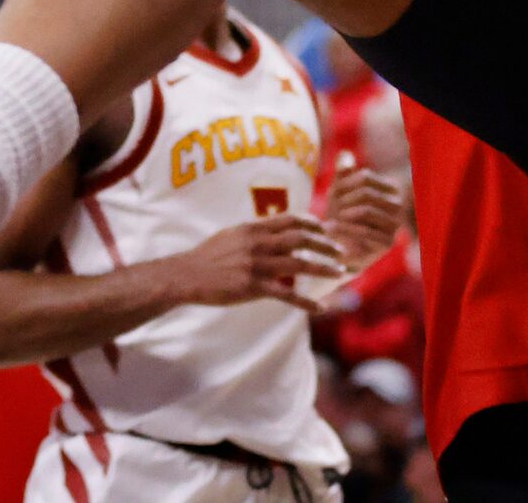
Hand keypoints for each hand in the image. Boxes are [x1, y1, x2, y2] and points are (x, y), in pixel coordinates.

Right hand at [163, 214, 345, 310]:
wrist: (186, 275)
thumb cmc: (208, 256)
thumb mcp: (231, 235)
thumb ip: (254, 233)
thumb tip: (273, 232)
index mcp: (253, 228)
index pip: (290, 219)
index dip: (312, 223)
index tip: (325, 229)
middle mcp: (257, 243)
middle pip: (300, 238)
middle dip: (324, 244)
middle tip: (340, 251)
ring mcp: (256, 265)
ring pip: (298, 265)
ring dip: (322, 268)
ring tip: (339, 272)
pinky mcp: (252, 287)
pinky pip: (285, 295)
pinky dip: (305, 302)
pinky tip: (320, 308)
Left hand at [322, 167, 406, 275]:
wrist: (340, 247)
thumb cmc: (340, 215)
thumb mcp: (339, 192)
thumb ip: (342, 174)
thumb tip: (345, 154)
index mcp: (388, 189)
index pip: (366, 178)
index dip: (346, 183)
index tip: (334, 193)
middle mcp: (397, 206)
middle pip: (367, 193)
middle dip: (345, 199)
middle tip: (332, 208)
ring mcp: (394, 225)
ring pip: (367, 210)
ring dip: (345, 214)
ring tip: (331, 220)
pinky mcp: (387, 243)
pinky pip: (367, 231)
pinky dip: (347, 229)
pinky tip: (333, 229)